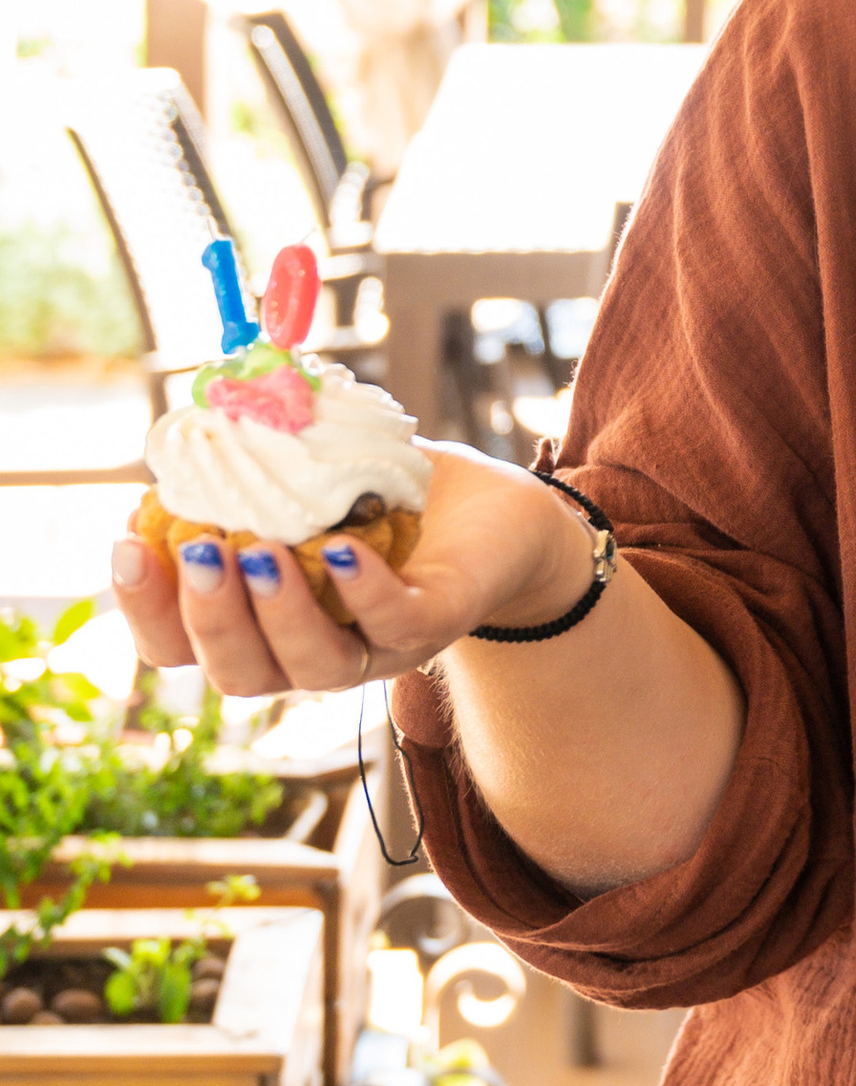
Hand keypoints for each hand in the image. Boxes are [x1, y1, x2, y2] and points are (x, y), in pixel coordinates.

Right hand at [111, 445, 597, 696]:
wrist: (500, 513)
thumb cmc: (389, 495)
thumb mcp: (316, 471)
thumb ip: (258, 456)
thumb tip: (203, 415)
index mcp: (262, 622)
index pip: (181, 643)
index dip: (146, 608)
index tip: (125, 545)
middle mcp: (312, 651)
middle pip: (239, 670)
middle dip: (209, 615)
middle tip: (197, 549)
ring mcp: (376, 646)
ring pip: (312, 666)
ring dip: (278, 613)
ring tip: (261, 551)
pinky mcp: (436, 625)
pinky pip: (395, 625)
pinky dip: (364, 592)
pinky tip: (344, 548)